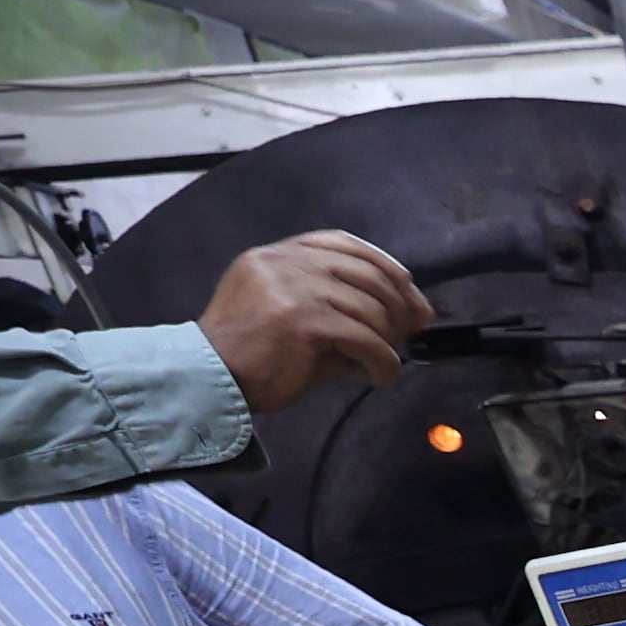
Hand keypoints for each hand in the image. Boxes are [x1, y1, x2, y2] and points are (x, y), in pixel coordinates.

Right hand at [199, 232, 427, 419]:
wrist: (210, 381)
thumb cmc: (256, 356)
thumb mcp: (297, 316)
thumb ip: (346, 306)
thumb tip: (415, 312)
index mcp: (276, 255)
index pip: (343, 243)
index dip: (384, 266)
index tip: (409, 292)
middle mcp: (282, 263)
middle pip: (366, 272)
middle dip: (399, 304)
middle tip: (409, 333)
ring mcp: (291, 288)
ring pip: (370, 307)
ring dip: (389, 341)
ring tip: (383, 363)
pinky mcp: (301, 320)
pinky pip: (365, 338)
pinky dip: (382, 362)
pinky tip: (377, 377)